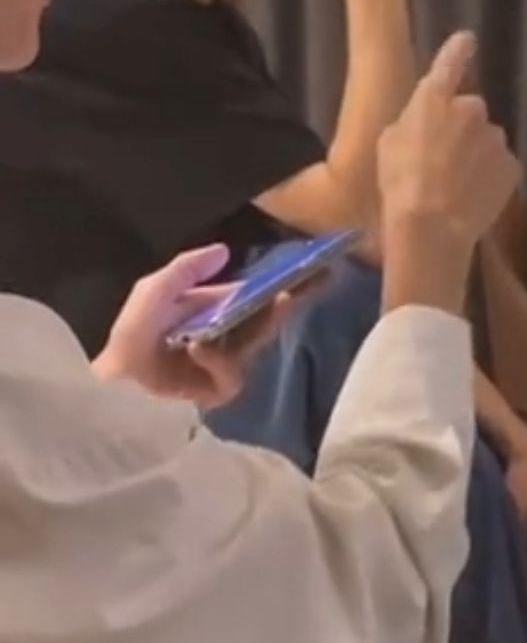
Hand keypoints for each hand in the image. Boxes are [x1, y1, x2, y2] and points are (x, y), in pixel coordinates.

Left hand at [94, 246, 294, 410]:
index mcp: (208, 310)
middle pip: (261, 322)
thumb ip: (187, 267)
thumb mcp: (154, 290)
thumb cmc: (132, 333)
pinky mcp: (218, 391)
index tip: (296, 275)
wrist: (115, 379)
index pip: (248, 297)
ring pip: (251, 348)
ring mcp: (222, 365)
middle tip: (291, 294)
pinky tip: (197, 351)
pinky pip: (232, 374)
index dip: (272, 287)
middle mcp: (221, 335)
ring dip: (237, 336)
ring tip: (216, 328)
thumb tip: (225, 250)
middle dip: (278, 309)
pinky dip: (216, 361)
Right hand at [379, 31, 520, 251]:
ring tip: (457, 188)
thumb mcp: (389, 145)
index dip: (458, 50)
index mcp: (434, 98)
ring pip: (486, 143)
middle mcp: (471, 109)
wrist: (432, 226)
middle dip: (461, 132)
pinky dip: (490, 179)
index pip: (450, 63)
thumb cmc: (399, 184)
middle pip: (470, 115)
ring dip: (476, 158)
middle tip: (443, 163)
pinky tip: (473, 199)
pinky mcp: (512, 166)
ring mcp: (496, 138)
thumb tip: (423, 125)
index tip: (468, 40)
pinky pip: (500, 169)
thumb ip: (412, 124)